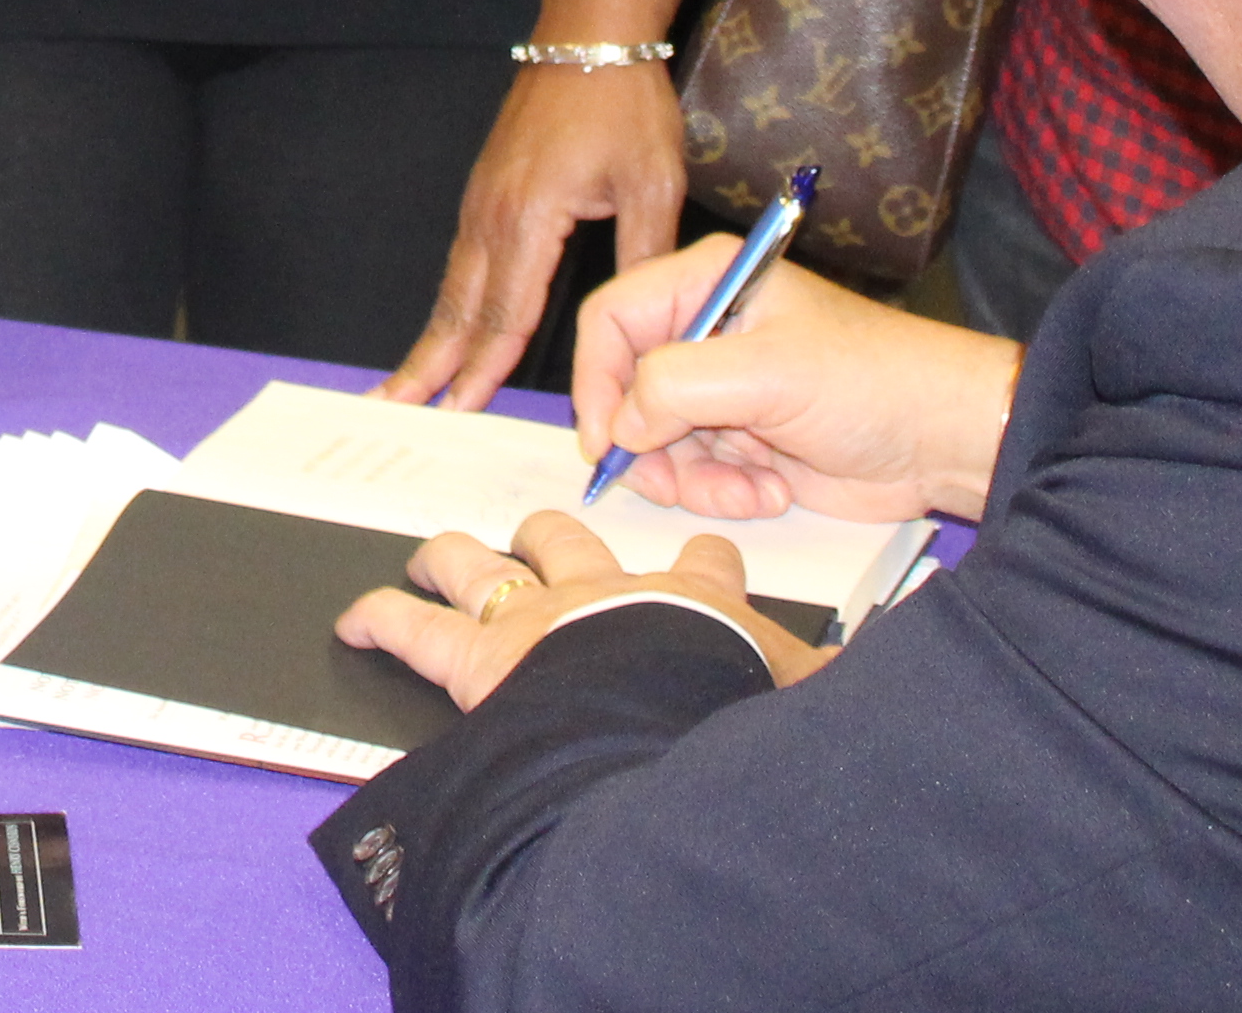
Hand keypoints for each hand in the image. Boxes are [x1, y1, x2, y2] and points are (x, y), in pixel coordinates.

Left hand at [338, 510, 825, 713]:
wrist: (669, 708)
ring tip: (434, 553)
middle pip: (572, 541)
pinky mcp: (482, 654)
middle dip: (552, 533)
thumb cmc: (736, 704)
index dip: (709, 555)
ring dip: (456, 558)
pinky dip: (381, 617)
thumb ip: (836, 689)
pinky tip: (353, 616)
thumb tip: (887, 686)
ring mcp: (539, 616)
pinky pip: (417, 628)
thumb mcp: (804, 695)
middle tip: (540, 532)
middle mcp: (609, 591)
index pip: (710, 563)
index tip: (710, 551)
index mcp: (694, 602)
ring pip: (484, 565)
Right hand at [377, 0, 811, 408]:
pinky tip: (448, 323)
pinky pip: (462, 259)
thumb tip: (648, 322)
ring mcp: (483, 198)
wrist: (589, 32)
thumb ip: (644, 255)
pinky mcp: (488, 188)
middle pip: (459, 305)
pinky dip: (450, 301)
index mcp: (532, 216)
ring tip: (408, 383)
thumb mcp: (653, 182)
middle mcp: (494, 213)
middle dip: (430, 363)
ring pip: (454, 284)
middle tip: (398, 409)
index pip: (506, 309)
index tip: (460, 409)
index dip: (485, 364)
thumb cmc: (624, 102)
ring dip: (432, 337)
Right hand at [575, 246, 1019, 526]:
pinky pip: (694, 475)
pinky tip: (771, 492)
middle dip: (650, 446)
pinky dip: (722, 493)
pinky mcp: (743, 442)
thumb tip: (619, 427)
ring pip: (656, 444)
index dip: (596, 380)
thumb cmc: (871, 382)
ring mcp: (724, 392)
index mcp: (707, 282)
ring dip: (692, 479)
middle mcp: (707, 332)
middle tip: (675, 481)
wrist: (944, 441)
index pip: (611, 320)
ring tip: (748, 489)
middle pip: (626, 392)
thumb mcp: (767, 374)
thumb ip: (676, 386)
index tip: (604, 440)